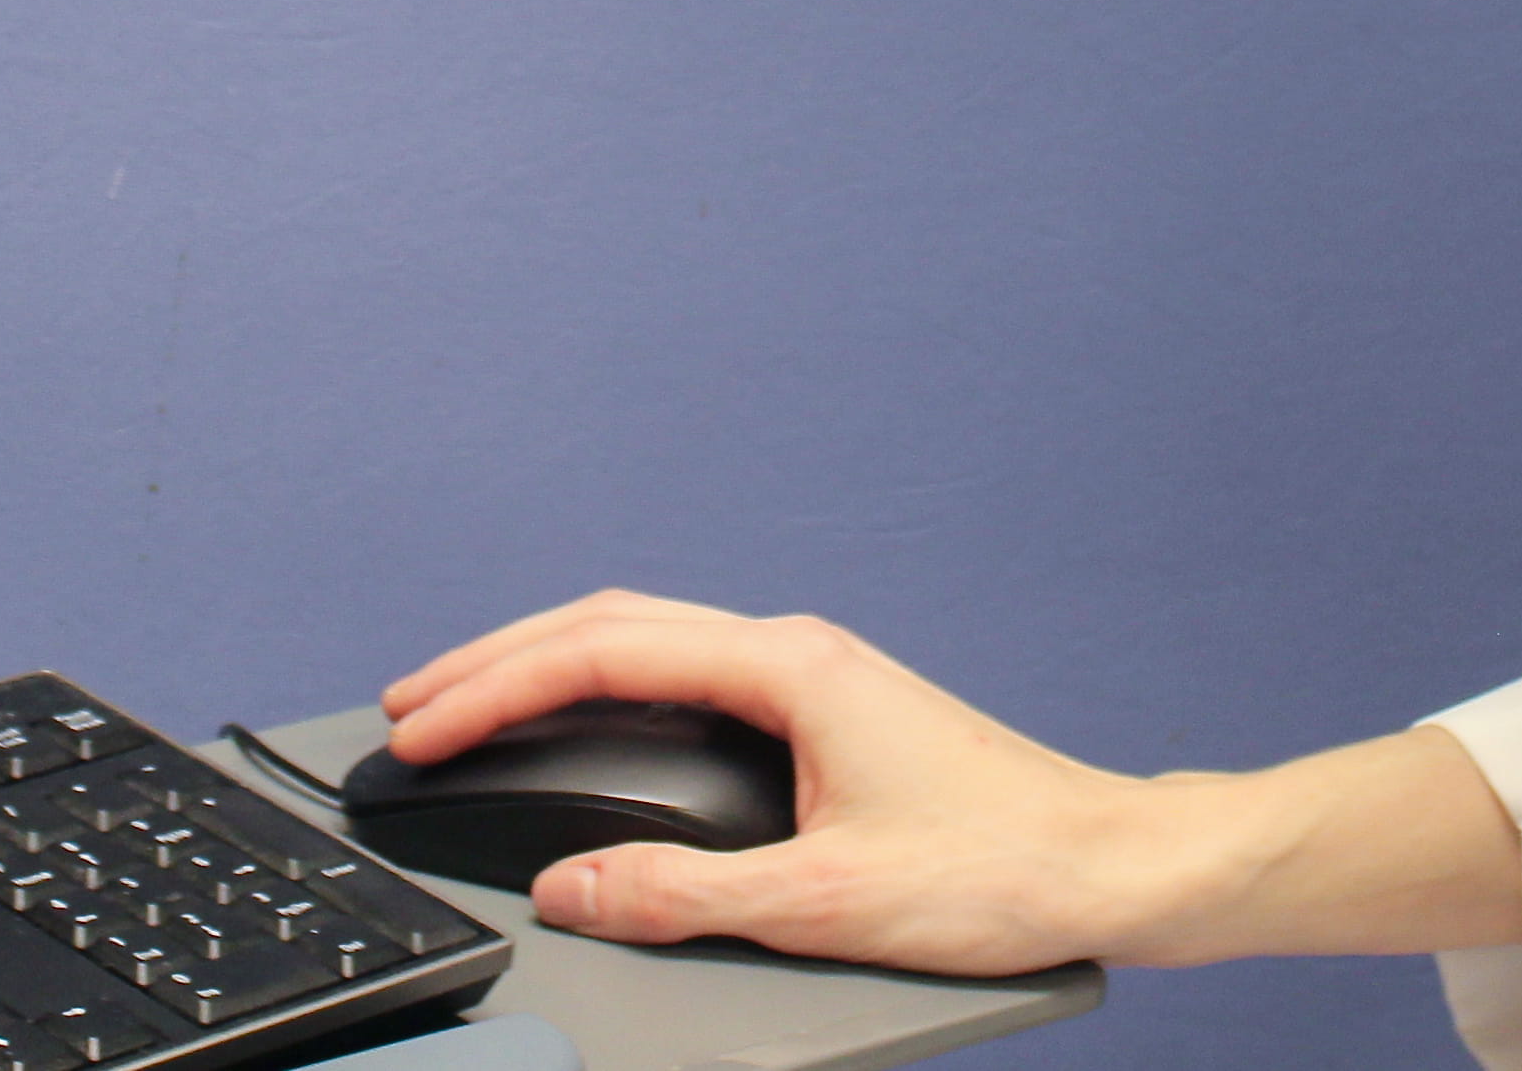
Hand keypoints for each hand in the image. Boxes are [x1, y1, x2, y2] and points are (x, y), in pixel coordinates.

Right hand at [378, 591, 1517, 972]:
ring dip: (550, 667)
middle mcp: (796, 650)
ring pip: (648, 638)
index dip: (495, 685)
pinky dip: (608, 690)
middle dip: (499, 659)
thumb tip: (573, 884)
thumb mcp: (827, 900)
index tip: (421, 724)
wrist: (1111, 863)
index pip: (602, 651)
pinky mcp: (825, 711)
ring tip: (470, 708)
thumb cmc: (1001, 868)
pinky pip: (686, 674)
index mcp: (789, 665)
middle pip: (610, 623)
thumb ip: (685, 894)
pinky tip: (587, 728)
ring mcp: (812, 675)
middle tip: (410, 704)